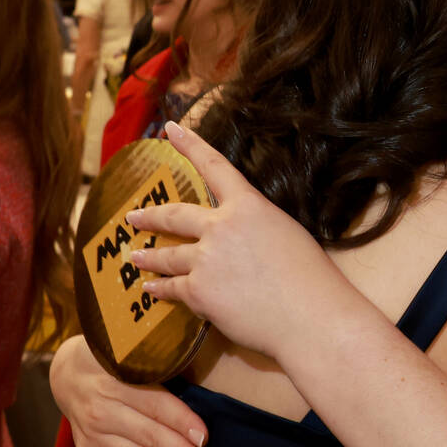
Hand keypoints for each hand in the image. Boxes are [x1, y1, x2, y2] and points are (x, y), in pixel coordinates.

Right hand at [50, 335, 209, 446]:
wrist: (69, 375)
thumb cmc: (116, 363)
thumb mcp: (132, 354)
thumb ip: (160, 364)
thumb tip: (196, 367)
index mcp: (117, 381)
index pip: (155, 404)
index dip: (181, 420)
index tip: (204, 437)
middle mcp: (103, 411)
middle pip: (147, 434)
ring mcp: (95, 437)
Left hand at [127, 122, 332, 362]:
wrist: (310, 316)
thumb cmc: (311, 280)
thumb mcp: (287, 235)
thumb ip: (256, 230)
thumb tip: (238, 242)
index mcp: (249, 207)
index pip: (215, 167)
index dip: (191, 146)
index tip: (171, 130)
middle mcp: (222, 227)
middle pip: (175, 215)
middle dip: (150, 216)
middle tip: (134, 217)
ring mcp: (206, 259)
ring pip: (167, 255)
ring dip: (149, 256)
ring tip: (136, 256)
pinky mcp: (198, 292)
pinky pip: (171, 288)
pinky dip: (159, 290)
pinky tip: (149, 290)